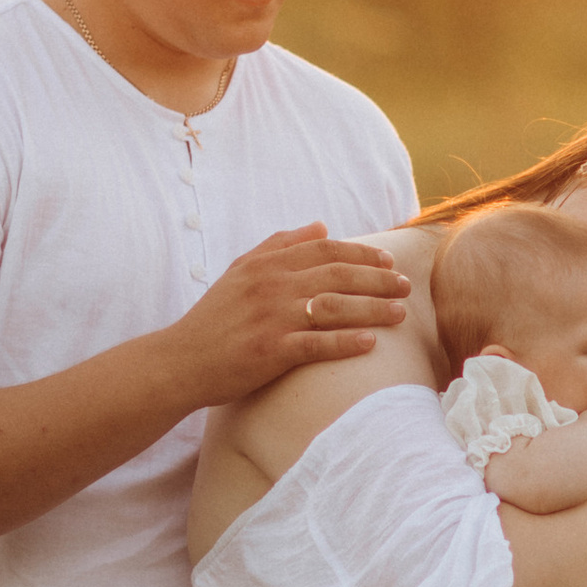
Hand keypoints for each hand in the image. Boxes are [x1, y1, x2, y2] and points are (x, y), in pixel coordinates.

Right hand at [173, 225, 409, 401]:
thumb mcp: (241, 271)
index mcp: (267, 265)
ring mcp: (271, 319)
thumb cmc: (215, 318)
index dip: (361, 255)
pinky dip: (345, 342)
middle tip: (406, 286)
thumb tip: (321, 226)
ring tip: (400, 314)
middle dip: (377, 280)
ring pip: (333, 307)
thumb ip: (280, 245)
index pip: (325, 250)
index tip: (388, 262)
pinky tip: (370, 343)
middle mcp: (271, 286)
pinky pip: (316, 344)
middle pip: (337, 275)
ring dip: (372, 309)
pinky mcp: (269, 351)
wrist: (180, 360)